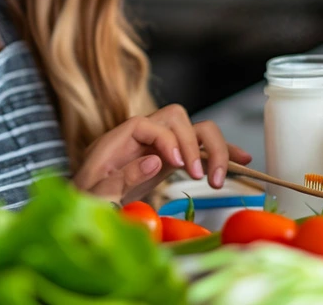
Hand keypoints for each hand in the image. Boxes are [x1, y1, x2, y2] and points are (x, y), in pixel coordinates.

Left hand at [72, 104, 251, 204]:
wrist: (83, 205)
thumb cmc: (84, 199)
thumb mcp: (94, 194)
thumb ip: (120, 178)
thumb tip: (154, 160)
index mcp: (118, 138)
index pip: (150, 123)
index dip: (168, 140)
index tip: (177, 166)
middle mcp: (141, 136)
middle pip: (177, 118)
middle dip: (193, 143)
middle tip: (199, 176)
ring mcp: (158, 145)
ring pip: (193, 130)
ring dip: (212, 148)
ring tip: (218, 177)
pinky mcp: (169, 160)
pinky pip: (198, 149)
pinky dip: (218, 153)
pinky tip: (239, 160)